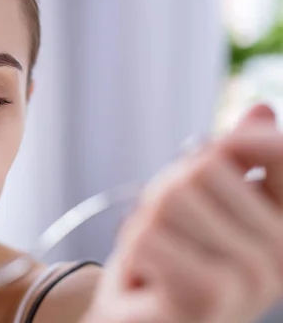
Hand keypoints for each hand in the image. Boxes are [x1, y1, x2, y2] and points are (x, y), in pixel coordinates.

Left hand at [84, 104, 282, 322]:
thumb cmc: (170, 263)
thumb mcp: (201, 205)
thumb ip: (234, 161)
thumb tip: (262, 108)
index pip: (278, 152)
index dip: (242, 140)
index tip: (217, 152)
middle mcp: (281, 254)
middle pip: (203, 167)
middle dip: (166, 192)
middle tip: (167, 231)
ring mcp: (250, 278)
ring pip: (172, 199)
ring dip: (147, 223)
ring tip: (158, 255)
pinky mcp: (208, 296)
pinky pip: (151, 236)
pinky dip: (136, 250)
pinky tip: (149, 279)